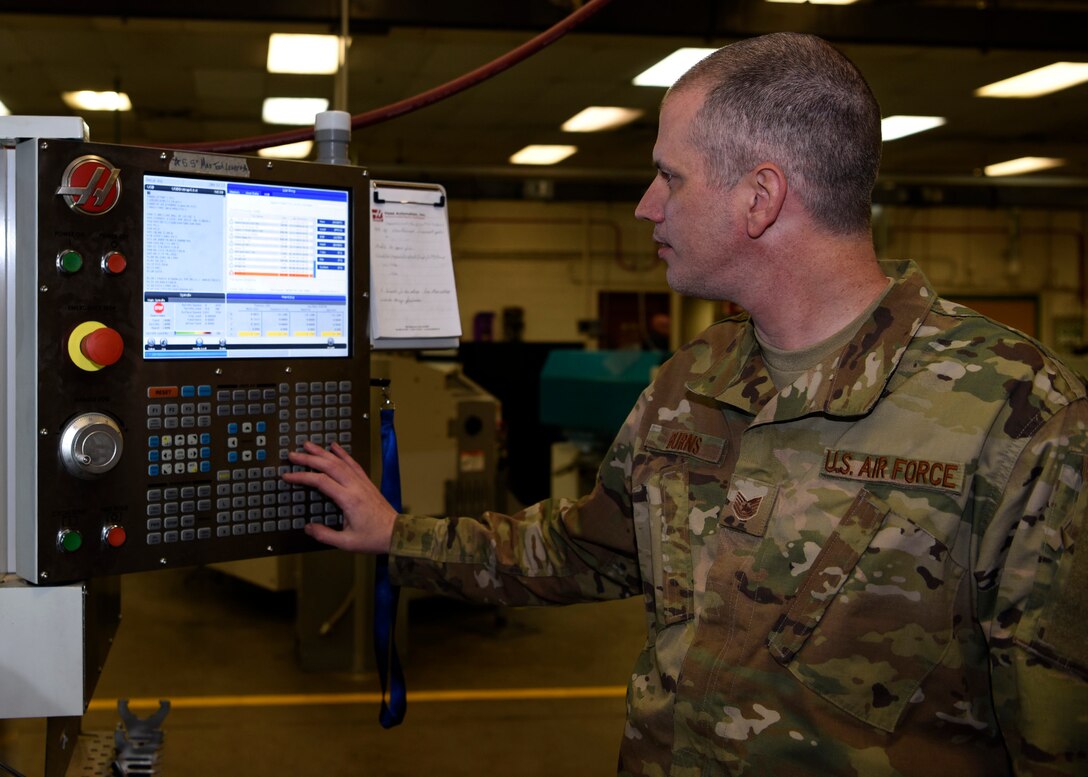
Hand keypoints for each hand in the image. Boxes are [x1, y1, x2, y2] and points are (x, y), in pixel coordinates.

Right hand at [282, 441, 396, 553]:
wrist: (396, 533)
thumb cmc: (373, 538)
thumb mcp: (347, 542)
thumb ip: (325, 535)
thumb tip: (307, 527)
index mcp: (349, 500)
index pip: (321, 482)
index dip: (302, 477)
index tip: (287, 476)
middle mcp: (355, 486)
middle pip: (329, 466)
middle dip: (309, 459)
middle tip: (292, 455)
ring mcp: (362, 482)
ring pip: (341, 461)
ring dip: (323, 452)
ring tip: (308, 445)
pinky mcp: (367, 482)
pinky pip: (353, 463)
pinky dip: (342, 453)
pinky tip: (334, 446)